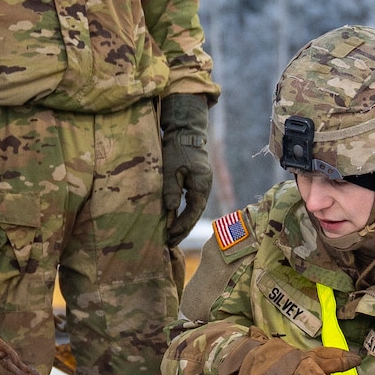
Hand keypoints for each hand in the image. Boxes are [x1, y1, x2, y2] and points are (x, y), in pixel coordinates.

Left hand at [158, 94, 211, 246]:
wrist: (186, 131)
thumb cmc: (178, 148)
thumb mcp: (171, 169)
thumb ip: (171, 189)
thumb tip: (171, 209)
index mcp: (202, 185)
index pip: (192, 212)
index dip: (181, 225)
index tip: (169, 236)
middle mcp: (205, 188)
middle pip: (195, 215)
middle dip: (183, 230)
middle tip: (169, 243)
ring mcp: (202, 186)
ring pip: (194, 210)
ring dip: (183, 224)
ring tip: (171, 238)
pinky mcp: (197, 183)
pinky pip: (192, 203)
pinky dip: (184, 214)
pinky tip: (175, 221)